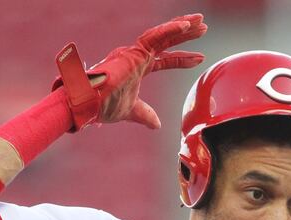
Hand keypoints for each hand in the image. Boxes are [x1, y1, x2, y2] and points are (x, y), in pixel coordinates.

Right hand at [54, 13, 206, 130]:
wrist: (87, 105)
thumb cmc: (102, 107)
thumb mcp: (132, 112)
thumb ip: (144, 115)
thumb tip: (156, 125)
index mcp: (136, 68)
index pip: (164, 60)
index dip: (182, 59)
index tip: (200, 58)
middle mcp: (135, 56)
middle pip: (166, 42)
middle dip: (186, 34)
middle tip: (203, 27)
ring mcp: (133, 53)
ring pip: (162, 35)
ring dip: (182, 27)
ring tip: (199, 22)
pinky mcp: (132, 52)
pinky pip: (154, 37)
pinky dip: (170, 30)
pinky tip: (185, 26)